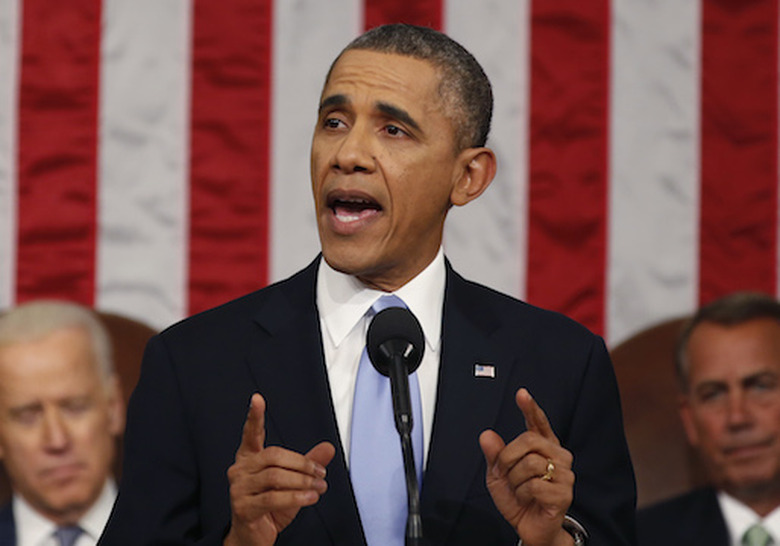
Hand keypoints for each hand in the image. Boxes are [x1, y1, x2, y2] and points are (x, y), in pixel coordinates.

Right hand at [224, 393, 335, 545]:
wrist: (253, 538)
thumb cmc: (271, 507)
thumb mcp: (293, 483)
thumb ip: (308, 463)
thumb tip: (328, 447)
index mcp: (248, 459)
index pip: (251, 434)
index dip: (254, 417)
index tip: (257, 399)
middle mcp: (239, 470)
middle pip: (274, 456)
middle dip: (302, 464)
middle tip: (321, 472)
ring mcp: (238, 489)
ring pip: (275, 476)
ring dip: (303, 481)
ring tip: (320, 486)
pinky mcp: (243, 508)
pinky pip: (273, 498)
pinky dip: (296, 497)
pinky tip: (311, 497)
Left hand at [479, 388, 574, 545]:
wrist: (530, 528)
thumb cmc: (518, 499)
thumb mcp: (498, 475)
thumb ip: (494, 454)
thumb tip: (487, 435)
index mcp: (543, 448)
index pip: (538, 423)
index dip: (530, 408)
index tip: (521, 394)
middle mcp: (558, 456)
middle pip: (528, 440)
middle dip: (508, 457)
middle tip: (505, 473)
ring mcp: (564, 474)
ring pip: (529, 463)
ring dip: (514, 479)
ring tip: (519, 490)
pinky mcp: (564, 493)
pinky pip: (534, 485)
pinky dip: (522, 493)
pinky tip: (527, 499)